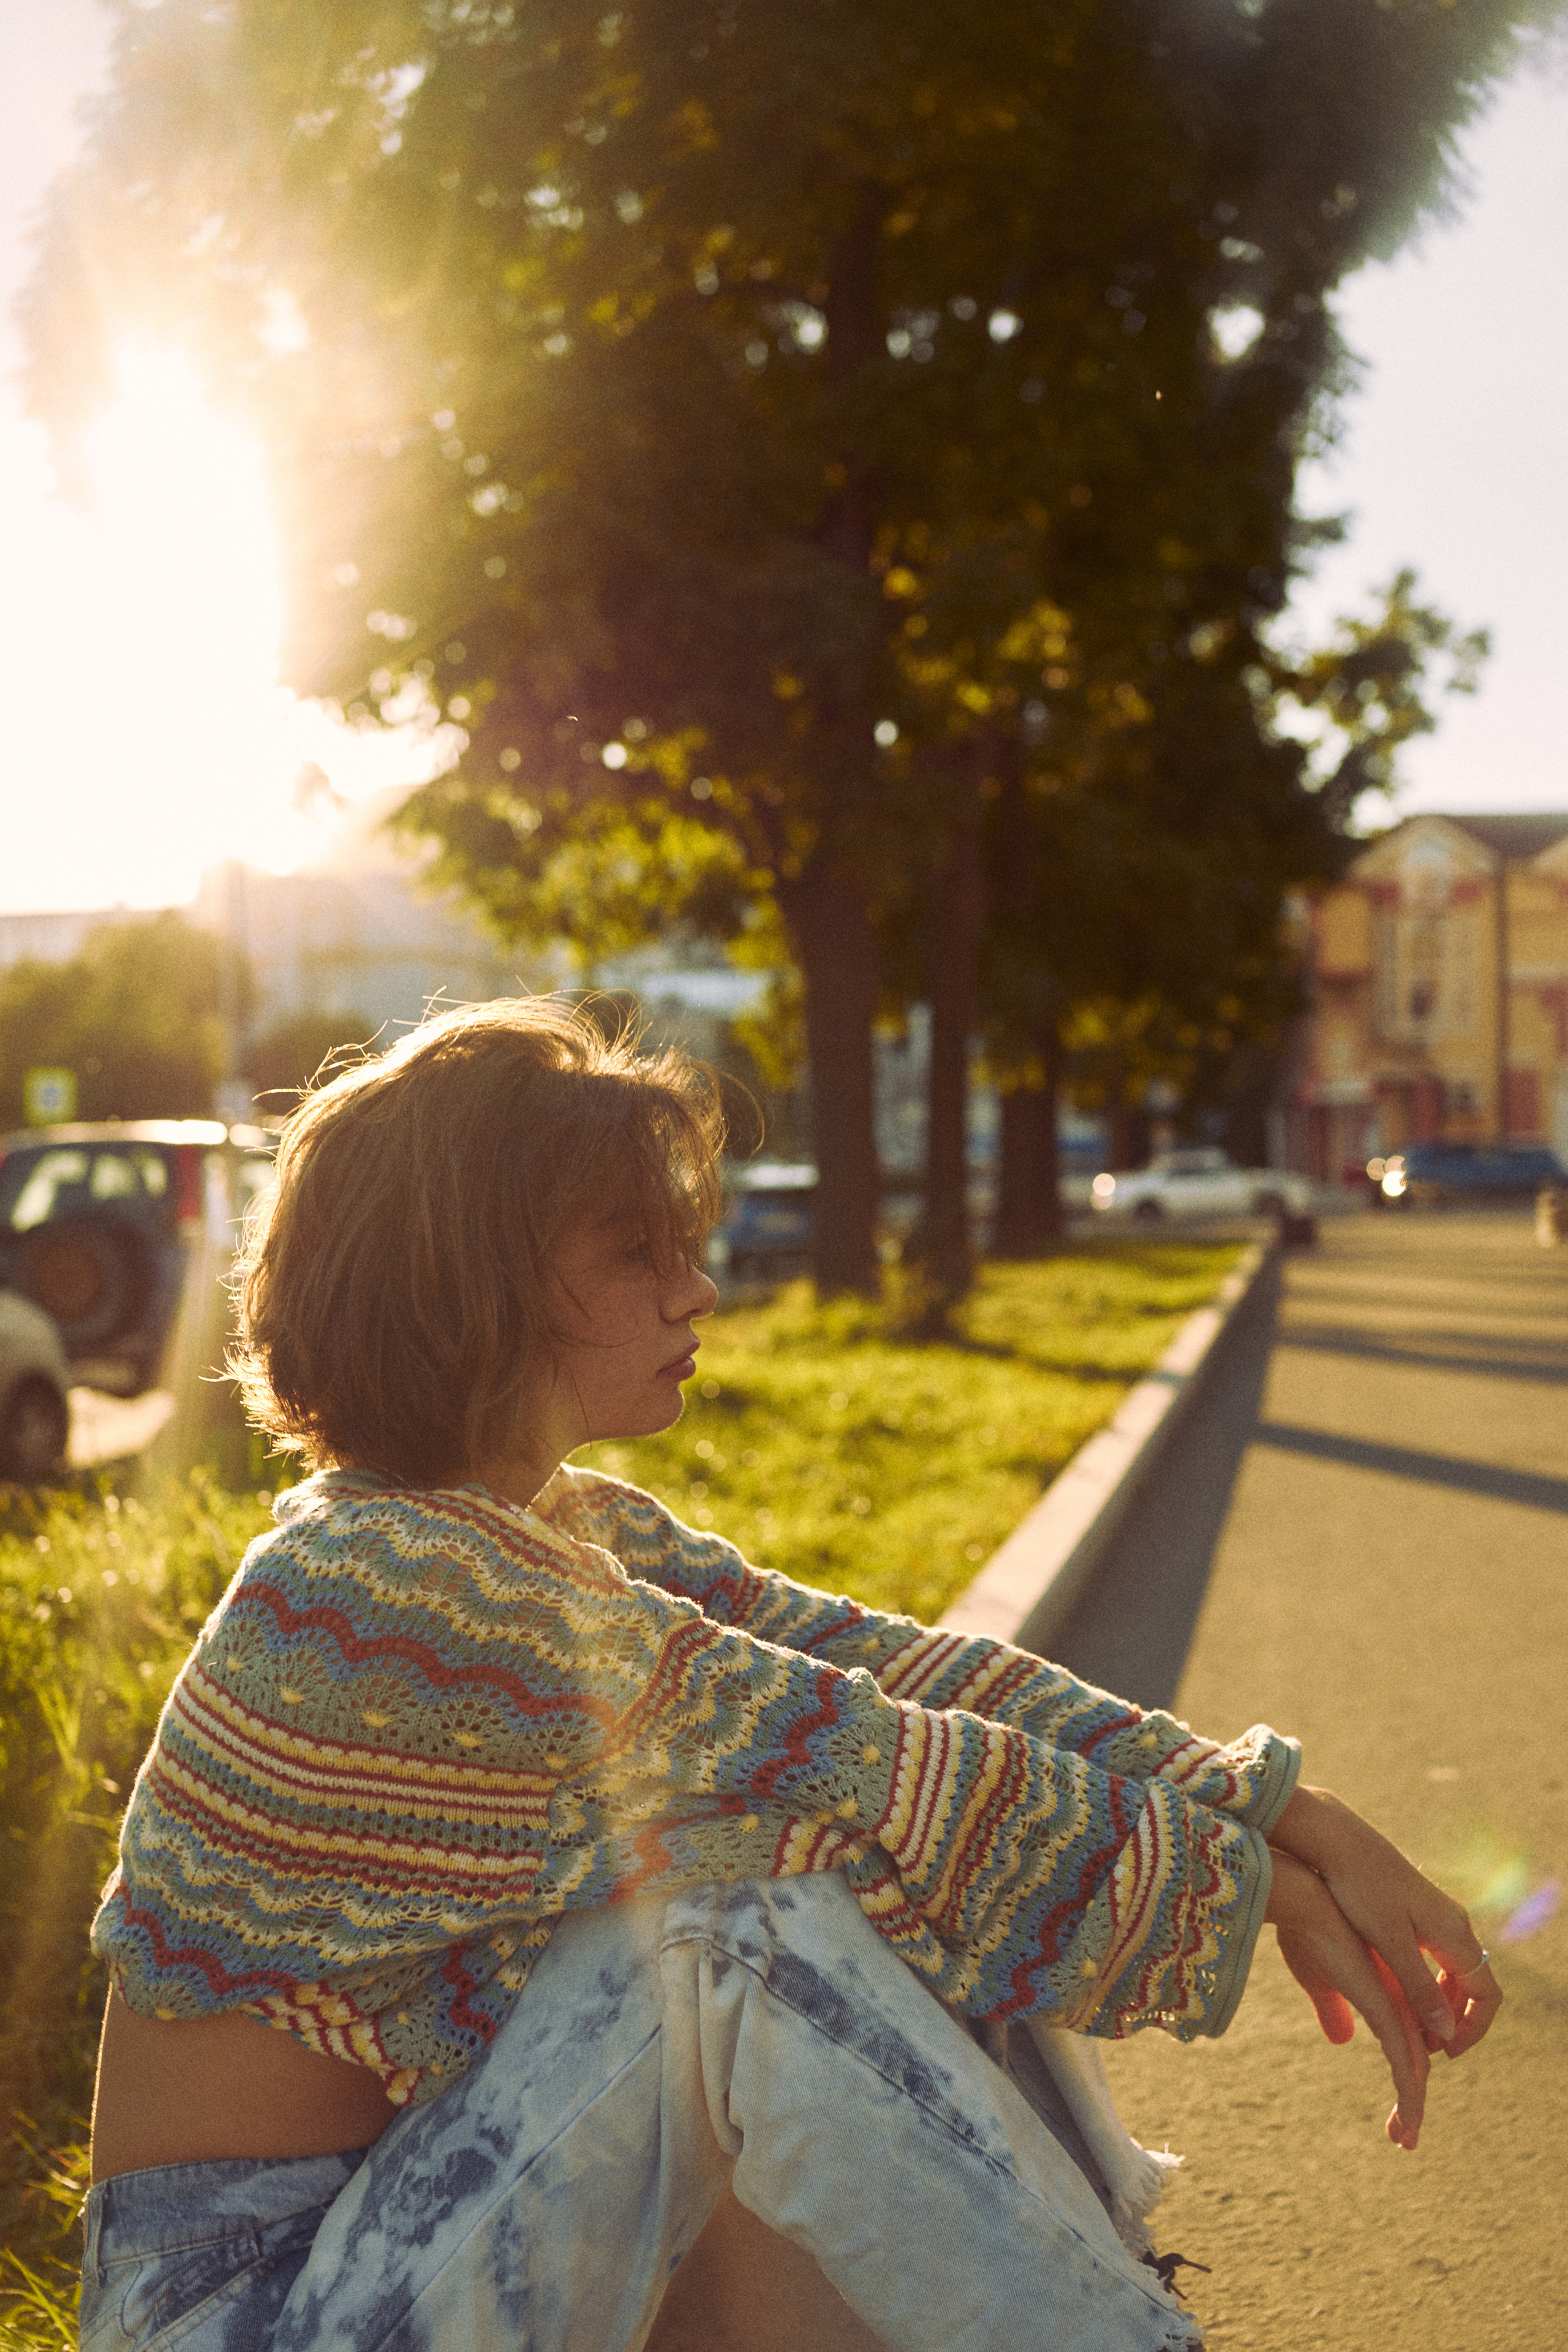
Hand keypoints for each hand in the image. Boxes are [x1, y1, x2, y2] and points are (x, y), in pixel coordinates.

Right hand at [1265, 1848, 1432, 2147]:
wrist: (1305, 1900)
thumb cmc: (1307, 1931)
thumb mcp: (1318, 1980)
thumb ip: (1333, 2009)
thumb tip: (1342, 2038)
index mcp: (1386, 1993)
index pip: (1405, 2045)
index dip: (1405, 2080)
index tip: (1396, 2113)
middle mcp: (1399, 2000)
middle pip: (1416, 2062)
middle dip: (1410, 2102)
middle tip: (1402, 2138)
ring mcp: (1395, 2004)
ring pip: (1415, 2069)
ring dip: (1411, 2107)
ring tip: (1405, 2141)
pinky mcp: (1385, 2007)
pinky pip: (1405, 2061)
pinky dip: (1410, 2095)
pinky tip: (1409, 2119)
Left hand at [1268, 1785, 1499, 2062]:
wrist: (1335, 1838)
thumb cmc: (1359, 1889)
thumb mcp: (1390, 1945)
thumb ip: (1419, 1988)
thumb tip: (1446, 2032)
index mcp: (1454, 1933)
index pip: (1486, 1994)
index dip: (1473, 2029)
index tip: (1446, 2053)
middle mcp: (1453, 1923)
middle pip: (1474, 1984)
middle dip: (1457, 2020)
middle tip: (1429, 2048)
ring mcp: (1435, 1913)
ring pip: (1455, 1970)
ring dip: (1442, 2003)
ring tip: (1414, 2028)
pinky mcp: (1414, 1908)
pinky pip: (1436, 1955)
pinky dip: (1427, 1982)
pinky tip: (1399, 1993)